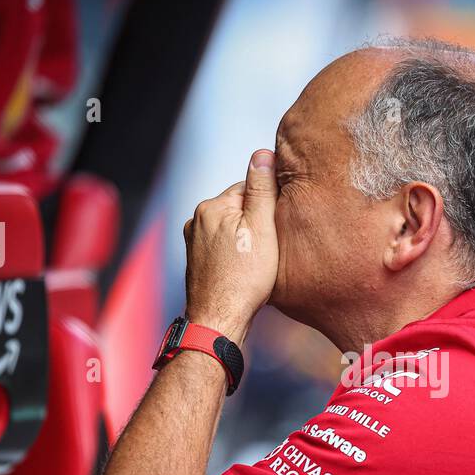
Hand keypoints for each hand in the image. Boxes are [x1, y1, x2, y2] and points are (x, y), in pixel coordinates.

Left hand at [182, 149, 277, 341]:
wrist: (218, 320)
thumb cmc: (244, 279)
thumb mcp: (262, 229)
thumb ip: (262, 191)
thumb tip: (263, 154)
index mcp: (212, 206)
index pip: (249, 188)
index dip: (270, 204)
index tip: (280, 224)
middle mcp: (197, 220)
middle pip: (239, 208)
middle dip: (258, 221)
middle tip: (273, 245)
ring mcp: (194, 241)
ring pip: (231, 228)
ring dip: (248, 238)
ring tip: (260, 260)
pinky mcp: (196, 260)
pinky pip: (223, 246)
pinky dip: (236, 253)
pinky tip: (246, 270)